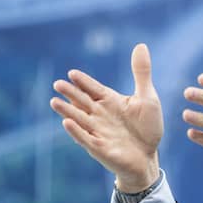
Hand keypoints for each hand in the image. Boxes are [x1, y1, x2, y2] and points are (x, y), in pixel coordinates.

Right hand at [50, 43, 163, 192]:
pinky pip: (86, 138)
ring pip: (79, 119)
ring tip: (54, 101)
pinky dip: (77, 132)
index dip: (84, 82)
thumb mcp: (147, 98)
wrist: (148, 157)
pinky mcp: (99, 148)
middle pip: (82, 101)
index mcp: (110, 101)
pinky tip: (67, 123)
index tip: (72, 73)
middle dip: (70, 93)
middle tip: (58, 84)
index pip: (93, 88)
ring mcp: (98, 131)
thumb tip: (140, 45)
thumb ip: (141, 73)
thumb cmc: (147, 129)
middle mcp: (100, 115)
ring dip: (67, 111)